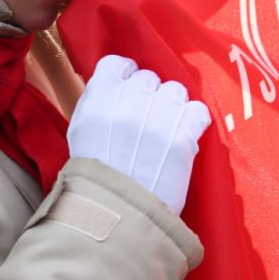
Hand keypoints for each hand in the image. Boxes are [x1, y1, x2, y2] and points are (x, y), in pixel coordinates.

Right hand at [68, 55, 211, 214]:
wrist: (118, 214)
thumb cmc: (95, 177)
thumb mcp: (80, 131)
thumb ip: (96, 102)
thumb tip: (116, 84)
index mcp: (99, 98)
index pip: (118, 64)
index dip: (125, 77)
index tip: (128, 92)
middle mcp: (129, 101)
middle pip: (148, 78)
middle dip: (148, 96)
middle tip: (146, 119)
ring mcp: (158, 117)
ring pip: (175, 90)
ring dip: (172, 106)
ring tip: (166, 129)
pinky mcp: (183, 137)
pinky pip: (198, 111)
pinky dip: (193, 122)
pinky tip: (184, 135)